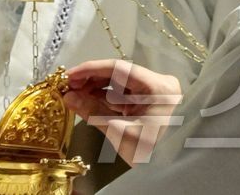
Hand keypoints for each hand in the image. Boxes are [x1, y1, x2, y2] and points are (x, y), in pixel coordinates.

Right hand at [62, 59, 182, 166]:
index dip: (90, 70)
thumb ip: (93, 111)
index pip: (119, 68)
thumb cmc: (151, 153)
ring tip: (75, 95)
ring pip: (119, 84)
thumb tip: (68, 97)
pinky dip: (105, 98)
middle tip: (68, 86)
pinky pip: (123, 95)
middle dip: (91, 80)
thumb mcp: (120, 131)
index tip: (69, 76)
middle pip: (118, 74)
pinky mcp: (149, 103)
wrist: (170, 171)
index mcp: (158, 87)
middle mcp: (159, 84)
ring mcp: (154, 93)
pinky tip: (88, 100)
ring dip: (96, 89)